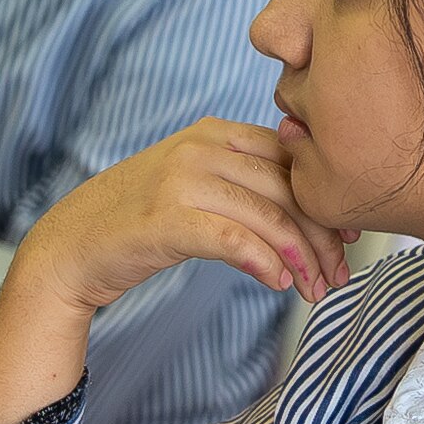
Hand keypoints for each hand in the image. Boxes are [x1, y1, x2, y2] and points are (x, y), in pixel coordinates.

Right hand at [0, 120, 356, 423]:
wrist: (71, 248)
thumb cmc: (140, 223)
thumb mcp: (197, 187)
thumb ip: (245, 185)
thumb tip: (310, 212)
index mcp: (214, 133)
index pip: (292, 160)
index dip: (329, 200)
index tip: (352, 236)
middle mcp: (200, 148)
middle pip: (288, 190)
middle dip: (323, 238)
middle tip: (340, 275)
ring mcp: (181, 180)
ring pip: (268, 217)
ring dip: (302, 259)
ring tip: (317, 291)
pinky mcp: (165, 219)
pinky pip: (233, 239)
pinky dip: (265, 262)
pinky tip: (280, 283)